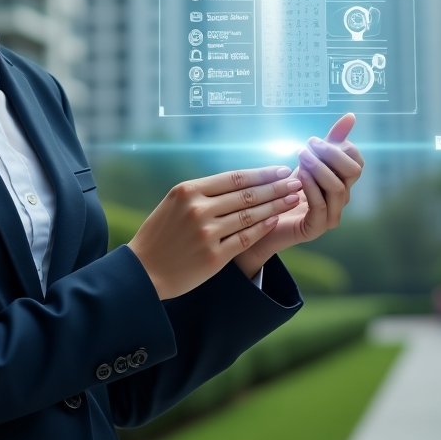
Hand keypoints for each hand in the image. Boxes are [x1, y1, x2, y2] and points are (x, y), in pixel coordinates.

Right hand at [128, 165, 304, 299]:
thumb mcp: (174, 204)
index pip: (234, 177)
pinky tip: (275, 221)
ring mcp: (207, 233)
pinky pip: (245, 239)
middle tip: (297, 181)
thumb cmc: (160, 235)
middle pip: (247, 194)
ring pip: (250, 215)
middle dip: (276, 187)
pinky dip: (262, 228)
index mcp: (187, 191)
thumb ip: (202, 193)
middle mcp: (198, 209)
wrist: (143, 270)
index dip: (262, 173)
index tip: (281, 169)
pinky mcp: (214, 256)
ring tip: (294, 199)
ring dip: (276, 206)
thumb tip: (239, 182)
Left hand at [232, 113, 363, 278]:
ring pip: (338, 188)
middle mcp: (341, 199)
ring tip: (300, 156)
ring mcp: (331, 215)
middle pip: (353, 171)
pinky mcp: (316, 228)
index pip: (356, 161)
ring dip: (319, 167)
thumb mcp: (305, 163)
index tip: (316, 140)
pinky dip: (311, 187)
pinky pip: (320, 206)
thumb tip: (351, 117)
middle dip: (331, 154)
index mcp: (341, 183)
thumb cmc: (284, 191)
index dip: (341, 147)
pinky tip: (298, 176)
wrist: (261, 224)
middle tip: (307, 146)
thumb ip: (326, 143)